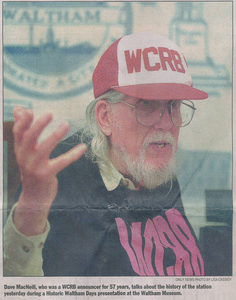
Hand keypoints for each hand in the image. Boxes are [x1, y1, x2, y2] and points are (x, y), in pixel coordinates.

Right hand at [12, 106, 86, 235]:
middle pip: (29, 138)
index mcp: (20, 150)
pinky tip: (82, 147)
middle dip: (38, 125)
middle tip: (50, 114)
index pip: (18, 133)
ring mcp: (35, 167)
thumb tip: (19, 109)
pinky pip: (61, 162)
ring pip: (45, 148)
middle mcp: (24, 158)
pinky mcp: (46, 175)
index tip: (30, 110)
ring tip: (66, 124)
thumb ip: (24, 131)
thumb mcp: (26, 151)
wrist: (34, 197)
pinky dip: (73, 154)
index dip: (22, 121)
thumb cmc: (32, 169)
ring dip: (56, 135)